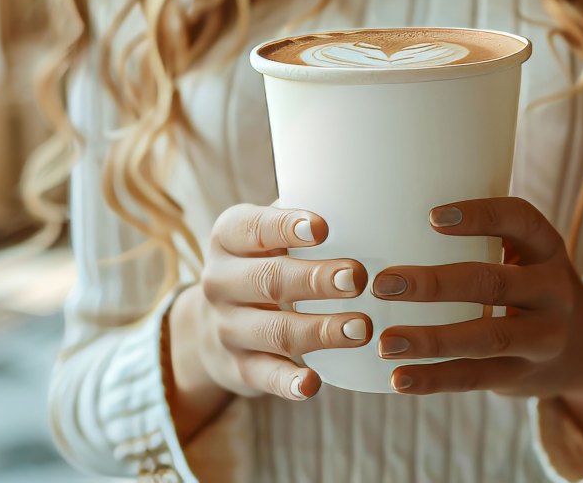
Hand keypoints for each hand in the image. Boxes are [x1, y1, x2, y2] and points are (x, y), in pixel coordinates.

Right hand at [169, 204, 370, 403]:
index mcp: (228, 237)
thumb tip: (368, 199)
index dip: (285, 227)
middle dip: (316, 279)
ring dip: (320, 330)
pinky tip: (313, 384)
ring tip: (362, 328)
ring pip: (275, 330)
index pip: (253, 228)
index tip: (322, 227)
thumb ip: (301, 217)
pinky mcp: (240, 368)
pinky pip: (265, 376)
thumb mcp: (269, 234)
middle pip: (270, 279)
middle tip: (358, 278)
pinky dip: (289, 383)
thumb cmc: (265, 262)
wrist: (215, 325)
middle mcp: (220, 281)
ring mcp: (228, 327)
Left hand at [372, 197, 582, 404]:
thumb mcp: (522, 254)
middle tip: (383, 284)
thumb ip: (477, 239)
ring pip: (487, 338)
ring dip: (431, 341)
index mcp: (546, 248)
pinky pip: (477, 378)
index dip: (480, 216)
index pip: (520, 220)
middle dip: (435, 284)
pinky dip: (435, 380)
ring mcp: (543, 338)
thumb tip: (389, 217)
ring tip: (386, 342)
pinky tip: (400, 379)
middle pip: (495, 283)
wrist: (582, 346)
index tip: (432, 217)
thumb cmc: (525, 283)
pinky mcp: (523, 375)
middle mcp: (553, 291)